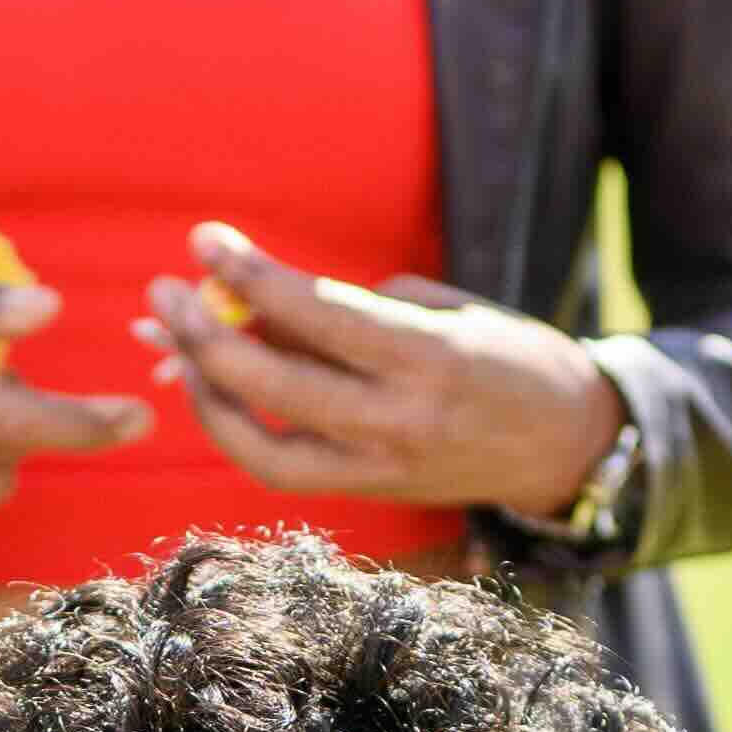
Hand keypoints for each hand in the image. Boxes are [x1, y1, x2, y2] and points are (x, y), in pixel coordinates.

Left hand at [138, 222, 625, 527]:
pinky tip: (212, 390)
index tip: (206, 239)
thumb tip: (259, 304)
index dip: (252, 275)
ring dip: (206, 393)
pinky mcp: (367, 493)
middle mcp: (401, 419)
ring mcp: (380, 467)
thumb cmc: (510, 356)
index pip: (318, 313)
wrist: (567, 446)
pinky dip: (235, 431)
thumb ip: (357, 308)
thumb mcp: (447, 310)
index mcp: (430, 356)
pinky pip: (280, 469)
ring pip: (262, 444)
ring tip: (174, 347)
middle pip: (274, 384)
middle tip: (164, 291)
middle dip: (206, 334)